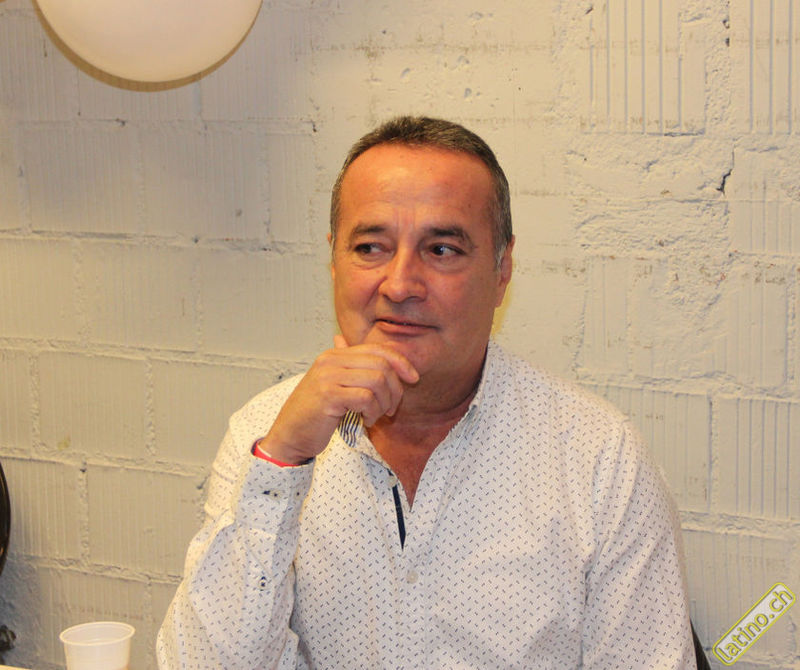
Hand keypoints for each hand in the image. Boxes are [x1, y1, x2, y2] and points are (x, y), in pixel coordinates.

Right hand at [256, 336, 418, 463]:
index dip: (401, 362)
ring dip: (384, 403)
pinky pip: (366, 398)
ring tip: (375, 416)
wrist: (289, 435)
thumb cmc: (315, 413)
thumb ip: (353, 368)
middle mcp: (331, 361)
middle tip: (390, 409)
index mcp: (334, 355)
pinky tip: (365, 421)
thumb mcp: (336, 385)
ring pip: (377, 381)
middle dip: (395, 389)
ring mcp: (328, 377)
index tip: (413, 378)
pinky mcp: (328, 396)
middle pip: (382, 364)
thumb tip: (378, 352)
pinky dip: (373, 412)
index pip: (378, 349)